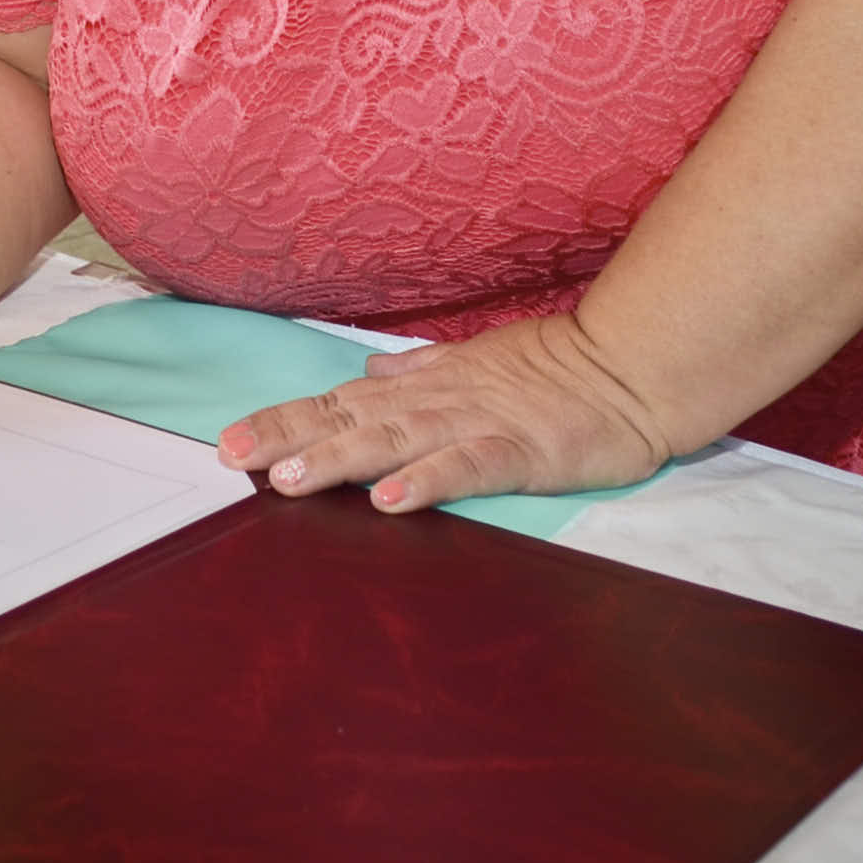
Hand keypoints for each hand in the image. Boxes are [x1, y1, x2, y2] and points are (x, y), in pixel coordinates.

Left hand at [217, 311, 672, 513]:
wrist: (631, 366)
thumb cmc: (557, 368)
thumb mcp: (476, 362)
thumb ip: (418, 372)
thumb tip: (368, 377)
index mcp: (425, 389)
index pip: (341, 405)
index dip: (287, 421)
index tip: (231, 440)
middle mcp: (438, 403)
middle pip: (352, 422)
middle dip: (290, 439)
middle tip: (232, 458)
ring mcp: (478, 424)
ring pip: (395, 442)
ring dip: (340, 459)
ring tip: (290, 479)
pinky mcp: (521, 452)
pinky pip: (467, 468)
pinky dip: (428, 481)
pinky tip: (391, 500)